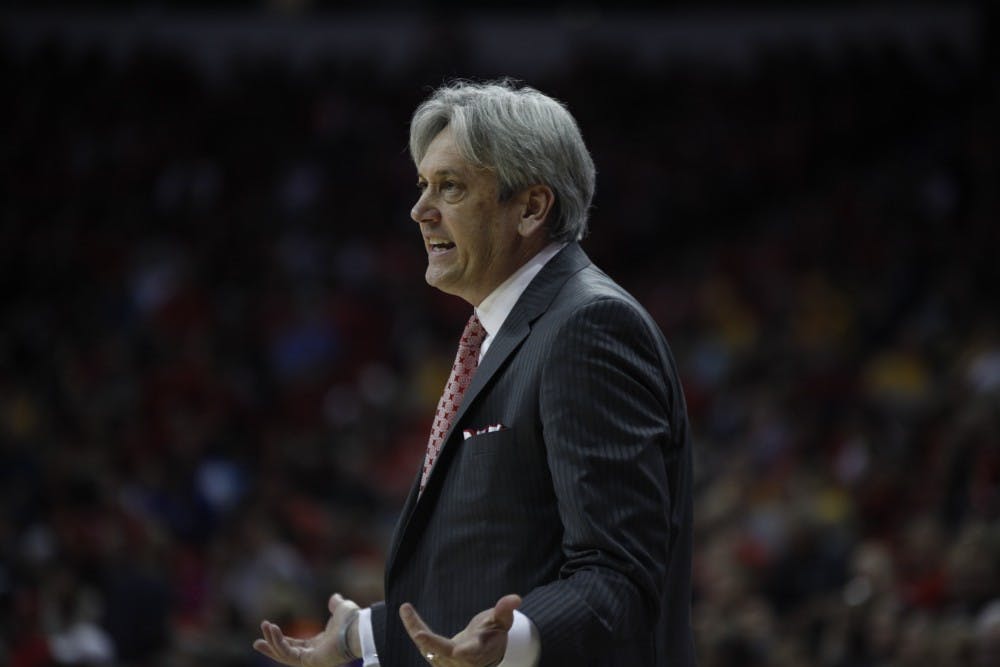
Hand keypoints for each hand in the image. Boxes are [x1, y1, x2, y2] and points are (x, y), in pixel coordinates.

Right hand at [253, 593, 360, 666]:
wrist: (358, 628)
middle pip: (286, 654)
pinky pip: (288, 654)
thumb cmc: (353, 621)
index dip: (281, 639)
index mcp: (318, 645)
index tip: (269, 630)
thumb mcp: (341, 609)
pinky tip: (272, 630)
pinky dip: (279, 642)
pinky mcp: (309, 661)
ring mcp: (311, 660)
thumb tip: (334, 597)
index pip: (295, 645)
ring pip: (285, 654)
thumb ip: (335, 604)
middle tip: (255, 642)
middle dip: (271, 647)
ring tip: (264, 627)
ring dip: (272, 641)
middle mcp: (313, 655)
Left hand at [400, 594, 520, 666]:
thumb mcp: (502, 622)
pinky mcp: (435, 655)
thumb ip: (505, 611)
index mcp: (478, 652)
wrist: (483, 654)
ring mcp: (446, 661)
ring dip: (416, 629)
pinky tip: (405, 610)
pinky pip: (423, 642)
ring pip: (428, 649)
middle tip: (419, 634)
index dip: (460, 653)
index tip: (456, 651)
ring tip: (407, 611)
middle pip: (443, 654)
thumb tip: (516, 598)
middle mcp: (460, 661)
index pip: (468, 655)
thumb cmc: (493, 635)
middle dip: (431, 644)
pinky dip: (414, 625)